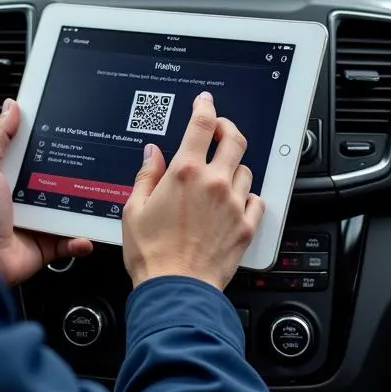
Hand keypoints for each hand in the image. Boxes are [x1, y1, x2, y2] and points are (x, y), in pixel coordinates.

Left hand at [0, 99, 93, 285]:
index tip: (70, 131)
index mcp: (8, 176)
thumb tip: (11, 106)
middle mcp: (23, 198)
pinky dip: (80, 239)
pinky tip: (87, 233)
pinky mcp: (44, 245)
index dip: (50, 143)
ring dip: (82, 206)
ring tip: (99, 196)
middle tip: (94, 163)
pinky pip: (68, 241)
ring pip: (67, 210)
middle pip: (56, 180)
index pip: (34, 154)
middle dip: (73, 175)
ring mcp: (35, 222)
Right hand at [122, 91, 263, 291]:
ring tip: (223, 175)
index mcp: (184, 173)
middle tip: (220, 129)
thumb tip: (152, 154)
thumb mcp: (134, 209)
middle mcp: (214, 183)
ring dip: (235, 167)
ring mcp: (234, 204)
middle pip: (234, 140)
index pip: (201, 125)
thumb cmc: (152, 253)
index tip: (205, 101)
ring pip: (246, 170)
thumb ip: (146, 176)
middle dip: (227, 128)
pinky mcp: (246, 227)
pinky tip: (236, 202)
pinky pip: (257, 201)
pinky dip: (248, 197)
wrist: (176, 289)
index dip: (204, 107)